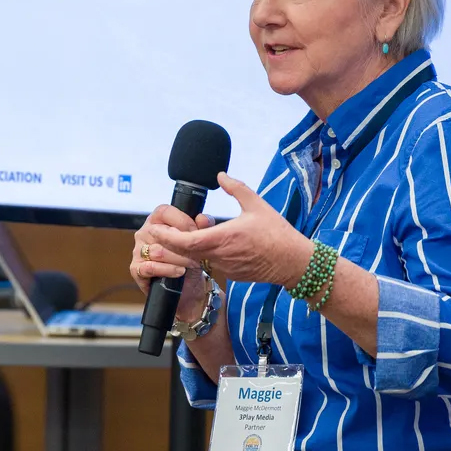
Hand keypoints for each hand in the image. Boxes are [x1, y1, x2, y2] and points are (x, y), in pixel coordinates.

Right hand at [131, 204, 216, 320]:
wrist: (187, 287)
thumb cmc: (190, 259)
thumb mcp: (200, 241)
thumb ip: (204, 227)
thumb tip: (204, 218)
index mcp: (157, 220)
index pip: (164, 211)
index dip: (182, 221)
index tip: (196, 232)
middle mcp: (144, 232)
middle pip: (161, 234)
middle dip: (183, 244)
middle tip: (199, 252)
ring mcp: (138, 251)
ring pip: (157, 252)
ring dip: (179, 259)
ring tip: (193, 264)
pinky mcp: (136, 269)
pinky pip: (150, 267)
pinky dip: (167, 270)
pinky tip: (180, 272)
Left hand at [142, 173, 313, 288]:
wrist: (294, 262)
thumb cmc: (277, 233)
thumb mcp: (257, 205)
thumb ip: (236, 188)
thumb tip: (220, 175)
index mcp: (223, 238)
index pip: (185, 242)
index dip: (167, 237)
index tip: (156, 229)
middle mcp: (220, 256)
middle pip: (185, 252)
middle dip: (169, 243)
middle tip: (158, 231)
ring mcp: (225, 268)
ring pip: (197, 258)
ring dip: (187, 248)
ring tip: (182, 233)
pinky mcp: (232, 274)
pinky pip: (211, 264)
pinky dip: (203, 254)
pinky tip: (205, 243)